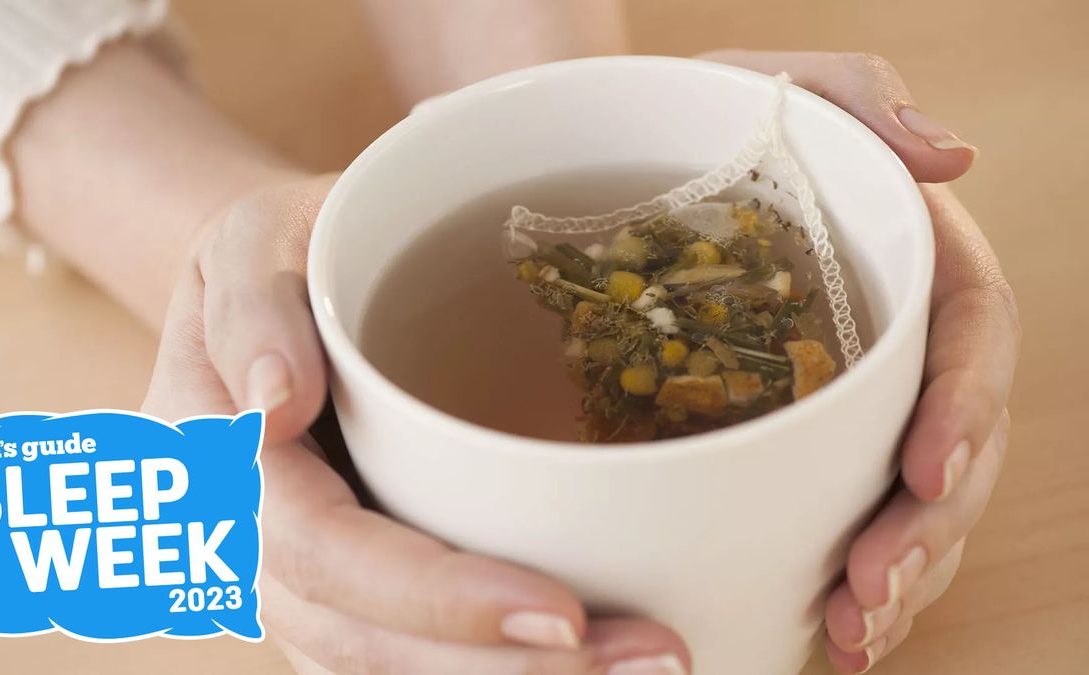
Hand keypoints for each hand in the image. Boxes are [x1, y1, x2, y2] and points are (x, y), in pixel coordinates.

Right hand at [140, 177, 691, 673]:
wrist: (261, 294)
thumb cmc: (275, 255)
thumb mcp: (251, 241)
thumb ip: (250, 308)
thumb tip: (273, 409)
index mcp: (209, 462)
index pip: (322, 551)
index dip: (435, 598)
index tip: (561, 613)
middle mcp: (239, 546)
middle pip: (361, 641)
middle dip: (502, 670)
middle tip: (652, 658)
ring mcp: (287, 578)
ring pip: (380, 671)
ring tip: (646, 668)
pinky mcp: (340, 588)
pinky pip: (399, 658)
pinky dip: (484, 671)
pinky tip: (584, 666)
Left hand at [700, 51, 1019, 670]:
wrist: (618, 165)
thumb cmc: (694, 120)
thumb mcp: (763, 85)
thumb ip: (857, 97)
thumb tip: (953, 155)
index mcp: (904, 255)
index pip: (967, 334)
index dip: (963, 408)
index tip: (926, 472)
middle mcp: (890, 335)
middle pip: (952, 440)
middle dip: (926, 526)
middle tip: (869, 591)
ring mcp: (848, 395)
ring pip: (911, 498)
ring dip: (897, 574)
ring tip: (851, 633)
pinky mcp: (794, 437)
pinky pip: (844, 514)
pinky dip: (844, 577)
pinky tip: (825, 630)